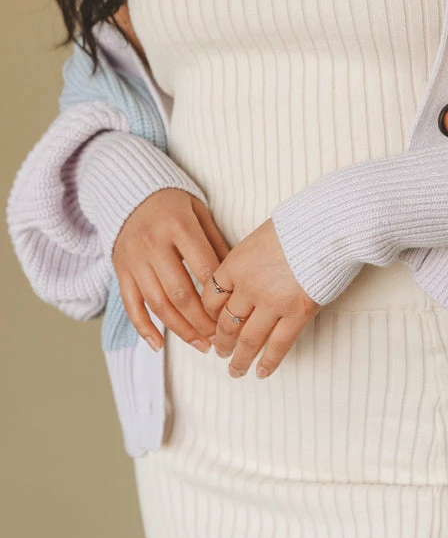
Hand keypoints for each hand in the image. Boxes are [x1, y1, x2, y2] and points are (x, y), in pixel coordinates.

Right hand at [112, 188, 231, 351]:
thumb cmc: (173, 203)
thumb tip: (236, 279)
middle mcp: (153, 244)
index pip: (203, 268)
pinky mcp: (120, 270)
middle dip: (202, 321)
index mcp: (178, 226)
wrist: (131, 192)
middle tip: (219, 339)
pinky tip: (158, 345)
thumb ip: (215, 243)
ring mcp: (134, 259)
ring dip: (180, 330)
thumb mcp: (199, 212)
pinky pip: (131, 304)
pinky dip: (143, 328)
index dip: (219, 295)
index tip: (234, 313)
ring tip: (200, 345)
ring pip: (157, 303)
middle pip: (179, 293)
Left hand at [200, 218, 320, 378]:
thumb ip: (250, 260)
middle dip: (222, 340)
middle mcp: (248, 286)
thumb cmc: (299, 224)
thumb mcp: (261, 236)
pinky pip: (278, 345)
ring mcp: (272, 303)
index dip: (209, 314)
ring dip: (239, 359)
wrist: (327, 226)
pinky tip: (262, 372)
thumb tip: (248, 272)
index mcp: (236, 264)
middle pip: (226, 322)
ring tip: (235, 370)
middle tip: (221, 350)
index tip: (212, 323)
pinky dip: (269, 362)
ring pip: (248, 340)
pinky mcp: (297, 313)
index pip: (211, 297)